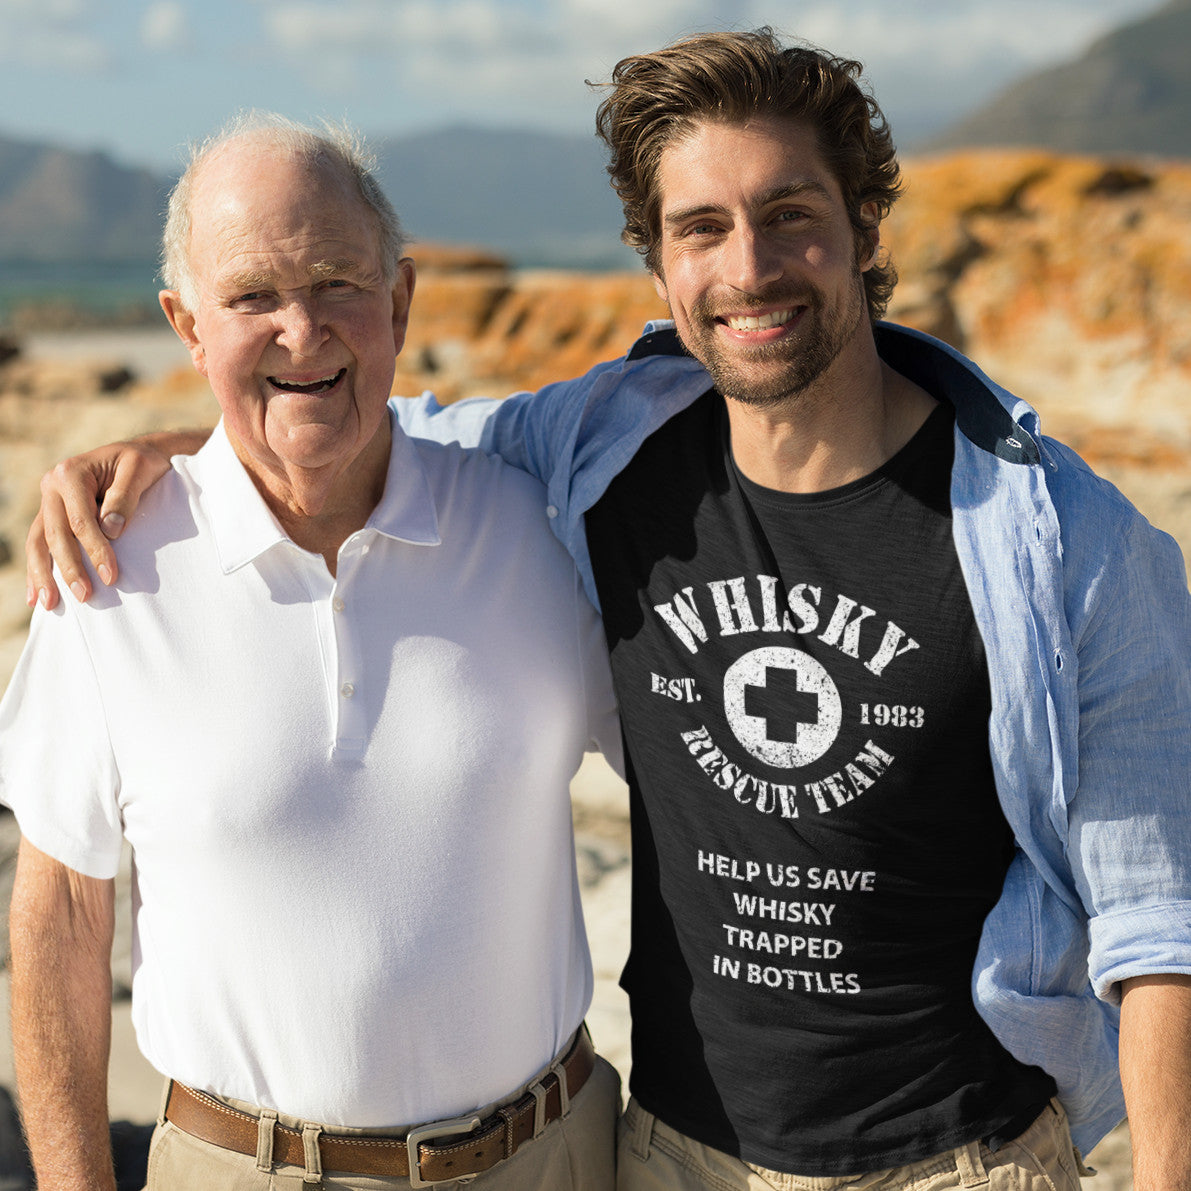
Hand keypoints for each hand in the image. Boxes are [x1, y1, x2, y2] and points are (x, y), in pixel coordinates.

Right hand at [26, 438, 174, 608]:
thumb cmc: (142, 462)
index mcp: (70, 473)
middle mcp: (52, 486)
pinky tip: (34, 596)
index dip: (95, 550)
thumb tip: (111, 530)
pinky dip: (37, 569)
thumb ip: (124, 496)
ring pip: (38, 542)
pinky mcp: (52, 514)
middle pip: (55, 535)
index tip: (111, 576)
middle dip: (69, 569)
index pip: (81, 520)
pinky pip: (39, 543)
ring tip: (50, 604)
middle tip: (85, 597)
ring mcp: (49, 501)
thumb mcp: (140, 469)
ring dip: (42, 575)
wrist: (137, 454)